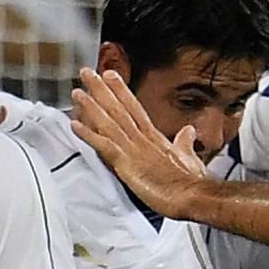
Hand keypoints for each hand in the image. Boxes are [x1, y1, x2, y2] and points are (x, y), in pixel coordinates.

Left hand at [72, 69, 211, 218]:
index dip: (121, 91)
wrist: (192, 195)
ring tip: (77, 93)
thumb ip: (184, 142)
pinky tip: (75, 125)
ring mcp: (133, 150)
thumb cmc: (192, 181)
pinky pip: (103, 146)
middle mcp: (142, 139)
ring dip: (91, 107)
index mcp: (155, 137)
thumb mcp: (189, 157)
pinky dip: (89, 135)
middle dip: (101, 90)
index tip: (110, 76)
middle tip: (87, 73)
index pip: (135, 108)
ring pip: (108, 122)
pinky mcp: (127, 165)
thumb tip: (188, 131)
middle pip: (118, 109)